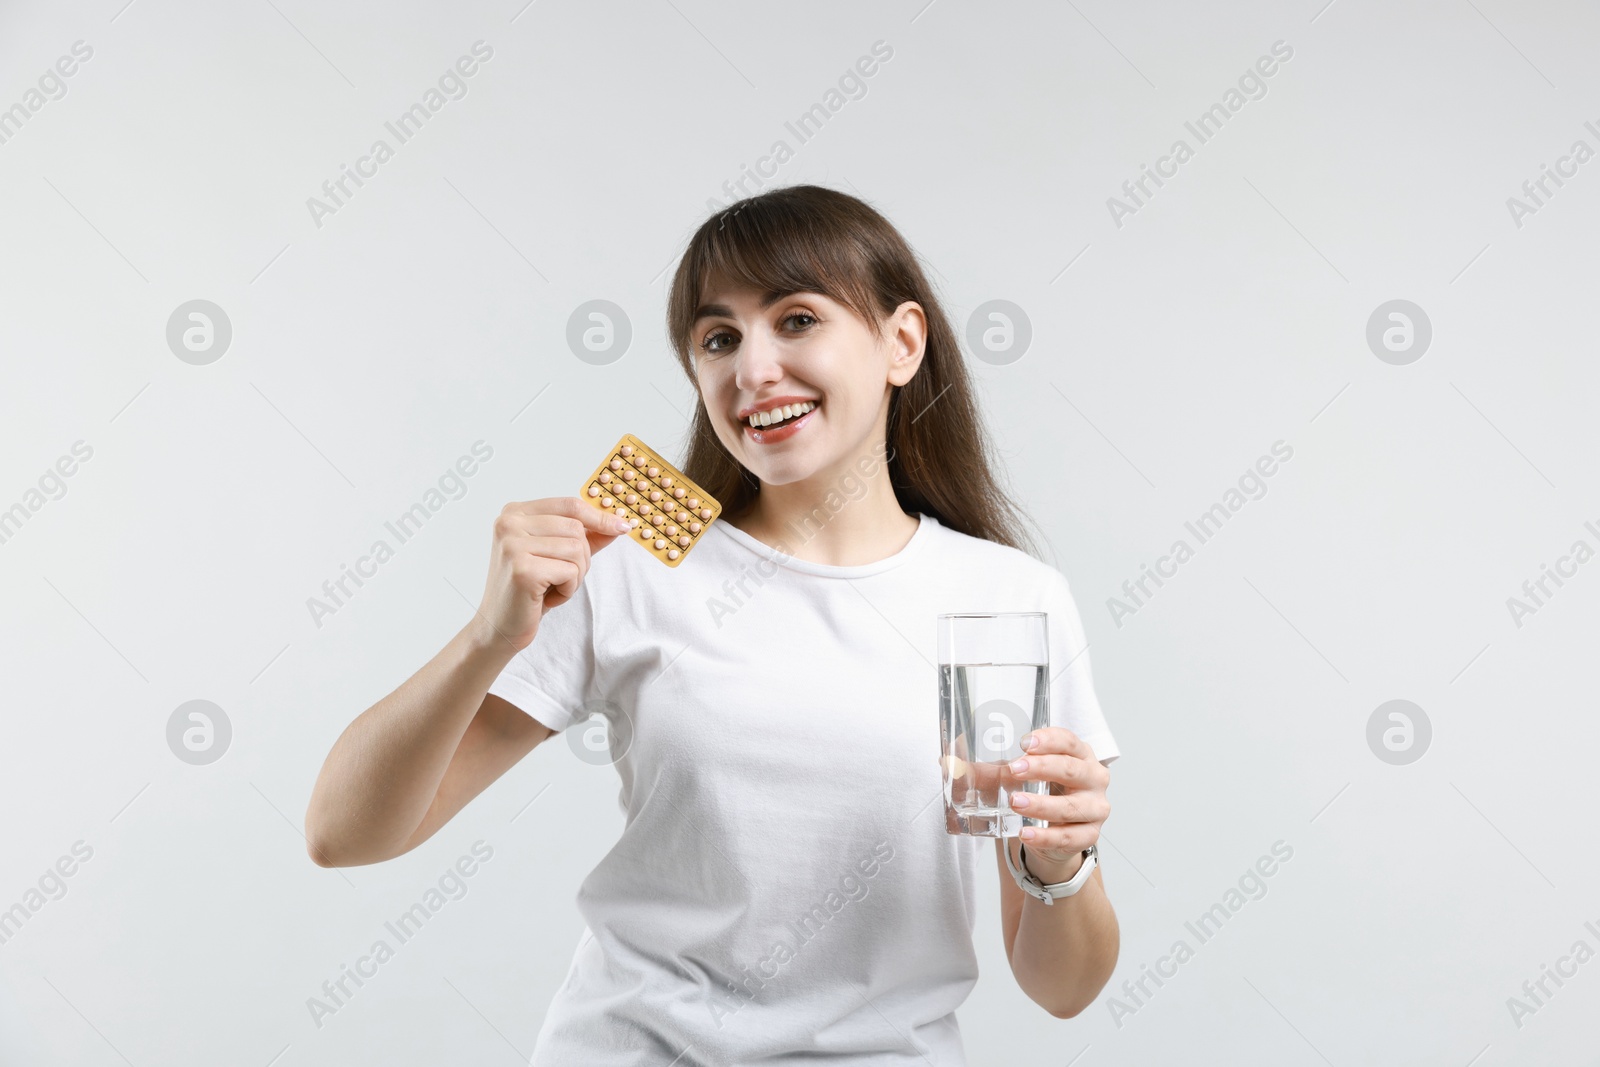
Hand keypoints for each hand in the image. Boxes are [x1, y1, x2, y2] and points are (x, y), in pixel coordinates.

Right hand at [478, 497, 631, 651]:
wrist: (499, 626)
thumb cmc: (528, 590)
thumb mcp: (557, 556)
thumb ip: (585, 536)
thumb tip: (618, 523)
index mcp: (515, 512)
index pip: (569, 505)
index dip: (599, 517)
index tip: (622, 527)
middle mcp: (509, 523)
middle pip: (576, 528)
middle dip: (582, 558)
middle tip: (562, 578)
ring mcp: (513, 545)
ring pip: (577, 550)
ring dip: (575, 576)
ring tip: (551, 587)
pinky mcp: (522, 569)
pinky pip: (570, 572)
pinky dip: (567, 590)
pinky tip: (545, 598)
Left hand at [1005, 727, 1109, 879]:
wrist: (1055, 833)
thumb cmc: (1041, 792)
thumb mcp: (1021, 776)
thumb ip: (990, 768)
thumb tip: (948, 762)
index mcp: (1080, 754)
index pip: (1069, 741)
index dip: (1049, 740)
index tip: (1025, 743)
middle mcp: (1094, 778)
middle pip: (1072, 769)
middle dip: (1042, 768)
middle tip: (1014, 769)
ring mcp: (1095, 808)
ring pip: (1070, 806)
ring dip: (1041, 805)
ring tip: (1015, 802)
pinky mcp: (1089, 835)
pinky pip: (1068, 837)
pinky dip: (1045, 836)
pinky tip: (1026, 833)